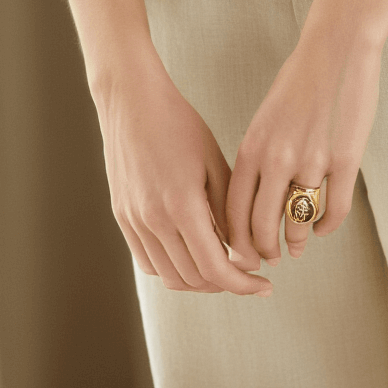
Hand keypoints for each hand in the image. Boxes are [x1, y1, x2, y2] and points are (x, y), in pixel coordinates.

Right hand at [92, 38, 272, 296]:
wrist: (132, 101)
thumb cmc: (179, 124)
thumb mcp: (215, 163)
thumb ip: (229, 213)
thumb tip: (245, 254)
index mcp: (182, 206)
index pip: (216, 268)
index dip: (243, 284)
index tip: (264, 285)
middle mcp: (154, 220)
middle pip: (194, 279)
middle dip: (226, 284)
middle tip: (248, 273)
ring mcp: (134, 221)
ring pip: (169, 277)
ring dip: (199, 280)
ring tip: (222, 266)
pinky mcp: (123, 218)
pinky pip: (148, 261)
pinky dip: (173, 268)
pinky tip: (192, 254)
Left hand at [226, 24, 382, 264]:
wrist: (336, 50)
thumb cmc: (299, 81)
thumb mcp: (265, 119)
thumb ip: (258, 156)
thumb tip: (254, 200)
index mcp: (252, 147)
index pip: (233, 211)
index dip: (235, 241)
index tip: (241, 253)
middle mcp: (277, 159)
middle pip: (262, 226)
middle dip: (264, 250)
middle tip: (271, 257)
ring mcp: (312, 162)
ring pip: (297, 223)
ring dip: (296, 241)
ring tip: (297, 245)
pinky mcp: (345, 161)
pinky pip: (333, 210)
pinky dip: (326, 227)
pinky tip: (322, 228)